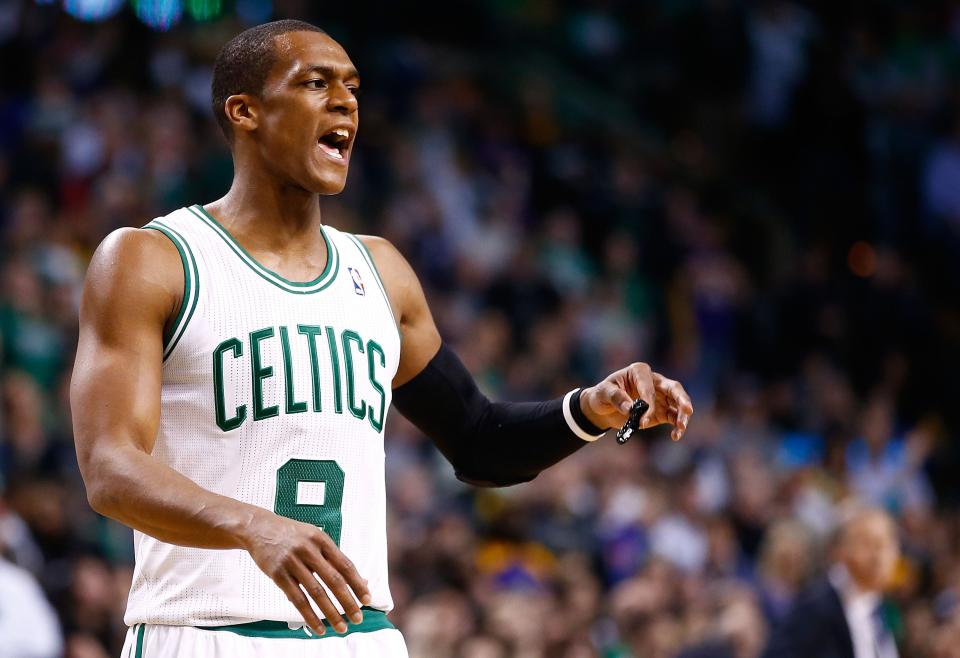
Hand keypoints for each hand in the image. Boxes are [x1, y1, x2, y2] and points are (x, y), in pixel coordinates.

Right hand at [240, 509, 370, 635]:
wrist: (260, 528)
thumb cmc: (293, 535)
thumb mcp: (315, 539)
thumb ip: (335, 559)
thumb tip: (361, 581)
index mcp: (322, 540)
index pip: (345, 565)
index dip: (358, 584)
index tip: (367, 599)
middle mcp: (309, 550)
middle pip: (334, 580)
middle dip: (348, 602)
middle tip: (358, 618)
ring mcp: (292, 562)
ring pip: (316, 592)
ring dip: (331, 612)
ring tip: (341, 627)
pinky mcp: (278, 574)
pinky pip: (297, 599)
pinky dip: (309, 615)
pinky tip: (318, 627)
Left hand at [580, 362, 692, 440]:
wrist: (603, 408)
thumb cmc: (603, 394)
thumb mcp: (603, 393)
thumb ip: (616, 397)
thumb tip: (630, 408)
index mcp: (639, 372)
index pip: (648, 385)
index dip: (648, 400)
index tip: (643, 415)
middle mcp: (654, 382)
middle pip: (673, 388)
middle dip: (681, 399)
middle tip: (688, 411)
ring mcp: (660, 397)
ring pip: (677, 404)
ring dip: (682, 416)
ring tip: (680, 428)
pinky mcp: (662, 412)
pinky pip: (673, 418)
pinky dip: (676, 426)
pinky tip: (675, 436)